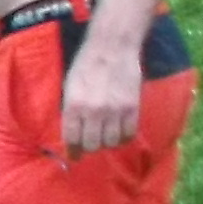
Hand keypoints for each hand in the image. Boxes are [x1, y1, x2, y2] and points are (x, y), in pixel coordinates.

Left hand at [63, 36, 143, 155]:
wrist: (113, 47)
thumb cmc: (86, 65)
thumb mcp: (69, 87)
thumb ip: (70, 110)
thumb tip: (72, 133)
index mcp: (74, 105)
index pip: (72, 139)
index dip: (72, 151)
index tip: (74, 156)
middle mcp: (94, 111)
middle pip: (92, 145)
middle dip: (89, 147)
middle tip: (90, 143)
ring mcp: (115, 111)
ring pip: (111, 143)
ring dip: (106, 142)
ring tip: (105, 134)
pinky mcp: (132, 108)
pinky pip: (128, 134)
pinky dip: (123, 137)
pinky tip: (119, 131)